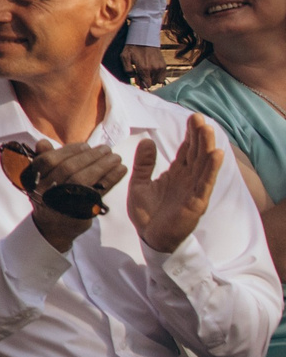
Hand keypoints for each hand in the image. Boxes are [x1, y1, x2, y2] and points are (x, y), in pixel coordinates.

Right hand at [21, 140, 127, 250]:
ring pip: (82, 179)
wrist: (53, 228)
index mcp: (34, 181)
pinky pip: (96, 192)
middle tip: (106, 149)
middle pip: (68, 168)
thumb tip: (42, 142)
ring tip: (116, 158)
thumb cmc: (51, 198)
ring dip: (102, 165)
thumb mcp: (42, 180)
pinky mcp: (78, 213)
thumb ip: (43, 160)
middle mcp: (44, 192)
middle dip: (90, 156)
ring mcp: (61, 203)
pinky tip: (120, 170)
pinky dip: (110, 179)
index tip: (86, 146)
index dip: (68, 151)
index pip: (48, 160)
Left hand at [125, 43, 167, 86]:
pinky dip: (158, 76)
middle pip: (152, 83)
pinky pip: (163, 77)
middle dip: (146, 81)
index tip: (138, 79)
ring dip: (152, 79)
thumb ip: (127, 69)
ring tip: (146, 72)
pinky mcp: (164, 65)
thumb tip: (133, 77)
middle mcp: (154, 68)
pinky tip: (152, 71)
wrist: (144, 39)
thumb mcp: (124, 57)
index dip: (142, 84)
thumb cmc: (132, 48)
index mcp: (144, 68)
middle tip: (141, 74)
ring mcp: (160, 67)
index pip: (147, 84)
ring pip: (158, 81)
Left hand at [129, 116, 222, 253]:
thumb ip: (143, 164)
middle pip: (196, 154)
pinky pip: (204, 184)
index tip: (193, 118)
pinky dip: (210, 169)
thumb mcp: (139, 184)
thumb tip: (147, 141)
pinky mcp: (195, 203)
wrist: (149, 238)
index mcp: (176, 174)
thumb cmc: (147, 214)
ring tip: (208, 130)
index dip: (190, 135)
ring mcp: (194, 191)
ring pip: (203, 165)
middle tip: (199, 118)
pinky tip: (216, 154)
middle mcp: (188, 180)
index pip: (187, 151)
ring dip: (207, 147)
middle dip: (199, 136)